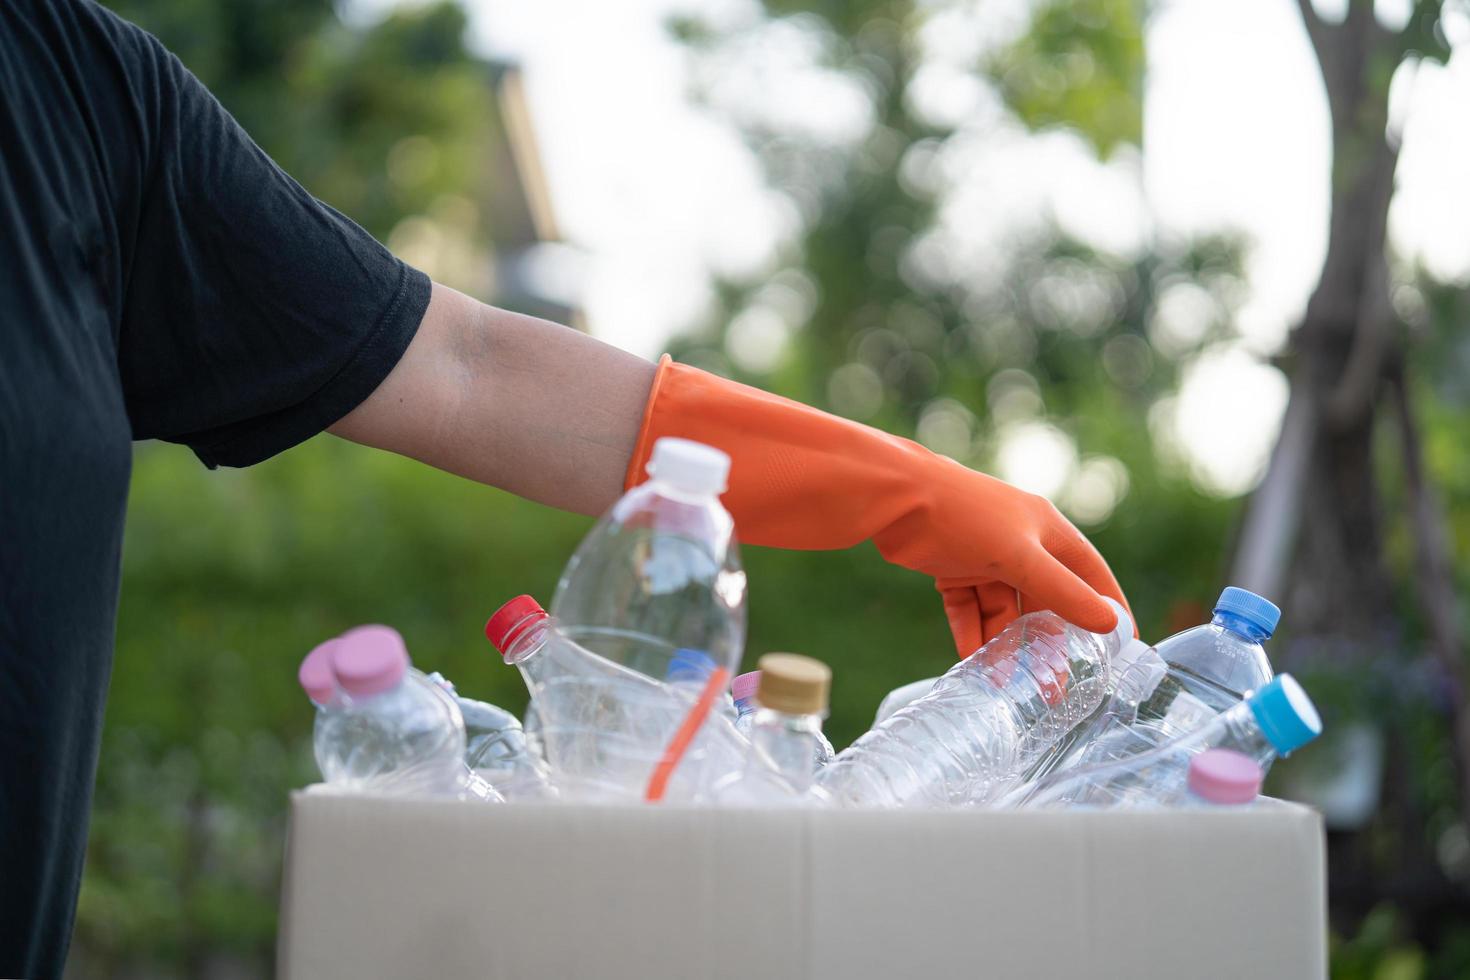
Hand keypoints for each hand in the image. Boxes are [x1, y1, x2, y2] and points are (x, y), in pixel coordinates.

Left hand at [625, 357, 1130, 655]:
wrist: (893, 496)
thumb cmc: (962, 514)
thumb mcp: (1019, 557)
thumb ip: (1062, 592)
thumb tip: (1112, 624)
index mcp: (1046, 530)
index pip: (1090, 575)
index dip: (1106, 609)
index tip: (1121, 647)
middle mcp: (1019, 540)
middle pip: (1042, 599)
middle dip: (1048, 641)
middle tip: (1057, 687)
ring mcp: (982, 554)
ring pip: (1002, 610)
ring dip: (1005, 645)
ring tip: (1012, 689)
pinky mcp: (949, 567)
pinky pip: (968, 609)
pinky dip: (971, 635)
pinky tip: (973, 666)